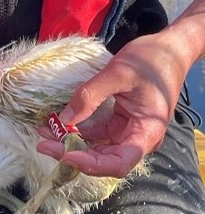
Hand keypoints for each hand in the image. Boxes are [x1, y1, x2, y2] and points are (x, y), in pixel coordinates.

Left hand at [37, 30, 191, 177]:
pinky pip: (96, 134)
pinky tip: (57, 125)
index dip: (89, 164)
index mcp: (146, 133)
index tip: (64, 153)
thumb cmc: (151, 60)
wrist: (169, 50)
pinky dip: (77, 131)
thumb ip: (90, 96)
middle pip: (103, 160)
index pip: (117, 163)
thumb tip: (63, 120)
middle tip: (43, 144)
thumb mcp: (118, 73)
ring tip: (45, 134)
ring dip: (71, 144)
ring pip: (97, 149)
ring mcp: (127, 132)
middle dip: (72, 153)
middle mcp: (137, 139)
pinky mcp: (118, 123)